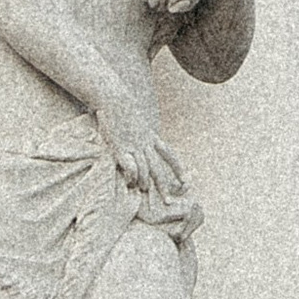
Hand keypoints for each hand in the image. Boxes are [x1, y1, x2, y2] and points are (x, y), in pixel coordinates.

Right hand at [95, 82, 186, 208]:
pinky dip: (133, 174)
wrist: (113, 96)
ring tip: (144, 190)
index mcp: (151, 136)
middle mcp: (146, 142)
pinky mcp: (120, 146)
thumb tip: (137, 133)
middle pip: (159, 167)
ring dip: (146, 182)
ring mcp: (134, 145)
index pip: (169, 155)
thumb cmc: (120, 105)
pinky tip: (131, 182)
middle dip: (164, 185)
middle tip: (168, 201)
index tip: (186, 180)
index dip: (178, 168)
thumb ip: (138, 128)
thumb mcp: (134, 118)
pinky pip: (131, 165)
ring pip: (146, 168)